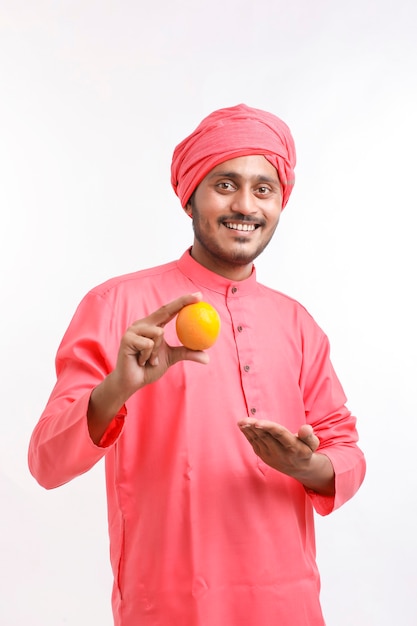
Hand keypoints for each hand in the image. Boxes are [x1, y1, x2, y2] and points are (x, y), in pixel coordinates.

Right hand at [88, 293, 208, 442]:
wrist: (131, 382)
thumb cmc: (149, 368)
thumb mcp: (171, 358)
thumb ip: (187, 353)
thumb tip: (207, 358)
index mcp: (153, 325)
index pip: (170, 310)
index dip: (184, 301)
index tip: (199, 296)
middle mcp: (143, 324)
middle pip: (165, 310)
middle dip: (182, 301)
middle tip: (199, 297)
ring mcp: (134, 330)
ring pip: (158, 333)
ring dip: (156, 351)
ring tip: (149, 360)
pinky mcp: (127, 338)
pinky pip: (148, 344)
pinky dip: (148, 356)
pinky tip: (140, 361)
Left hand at [238, 418, 334, 494]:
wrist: (299, 468)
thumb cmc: (306, 450)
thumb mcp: (312, 443)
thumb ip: (309, 435)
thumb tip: (305, 428)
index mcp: (292, 447)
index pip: (279, 435)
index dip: (268, 428)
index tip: (258, 422)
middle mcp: (280, 453)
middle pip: (266, 437)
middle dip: (254, 428)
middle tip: (245, 420)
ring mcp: (270, 455)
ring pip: (258, 440)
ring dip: (249, 431)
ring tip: (241, 422)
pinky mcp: (263, 456)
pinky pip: (254, 443)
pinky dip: (248, 434)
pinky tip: (242, 426)